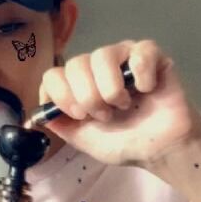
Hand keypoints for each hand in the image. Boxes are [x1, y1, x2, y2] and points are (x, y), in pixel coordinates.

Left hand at [27, 39, 200, 167]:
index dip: (61, 95)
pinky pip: (139, 52)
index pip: (53, 75)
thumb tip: (39, 115)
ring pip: (103, 55)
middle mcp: (97, 67)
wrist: (161, 149)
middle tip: (106, 116)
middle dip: (88, 97)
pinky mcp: (150, 55)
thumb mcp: (86, 141)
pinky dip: (141, 74)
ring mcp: (123, 57)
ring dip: (111, 88)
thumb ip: (62, 126)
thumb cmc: (126, 142)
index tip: (78, 115)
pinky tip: (147, 90)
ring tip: (124, 105)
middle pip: (76, 64)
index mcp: (78, 85)